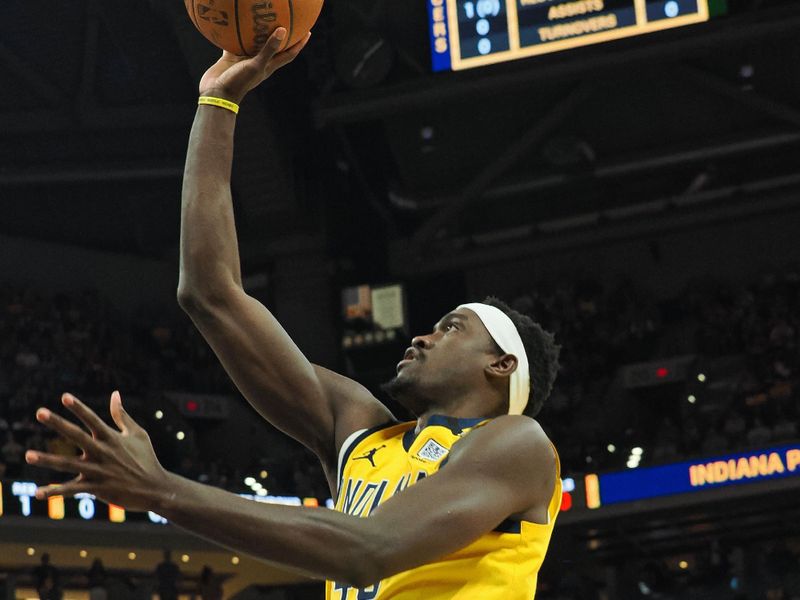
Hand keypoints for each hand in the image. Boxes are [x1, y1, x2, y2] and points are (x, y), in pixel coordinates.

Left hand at [26, 392, 168, 511]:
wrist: (155, 489)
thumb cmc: (147, 458)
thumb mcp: (138, 434)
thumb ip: (122, 415)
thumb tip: (115, 393)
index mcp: (112, 438)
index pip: (93, 419)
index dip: (79, 408)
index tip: (64, 396)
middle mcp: (103, 452)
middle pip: (76, 435)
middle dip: (58, 423)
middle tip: (39, 412)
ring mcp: (99, 471)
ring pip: (68, 464)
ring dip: (47, 459)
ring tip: (28, 455)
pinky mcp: (97, 489)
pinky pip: (72, 490)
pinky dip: (55, 492)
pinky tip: (37, 493)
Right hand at [199, 27, 310, 102]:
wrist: (216, 93)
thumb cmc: (238, 82)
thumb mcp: (255, 65)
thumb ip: (269, 49)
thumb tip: (283, 30)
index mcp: (269, 66)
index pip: (289, 54)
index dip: (299, 44)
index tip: (308, 31)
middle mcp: (259, 62)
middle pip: (274, 46)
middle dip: (281, 34)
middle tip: (286, 19)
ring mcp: (245, 59)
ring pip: (254, 42)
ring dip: (258, 30)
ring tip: (261, 15)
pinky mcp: (231, 57)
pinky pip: (235, 41)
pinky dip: (235, 31)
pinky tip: (234, 19)